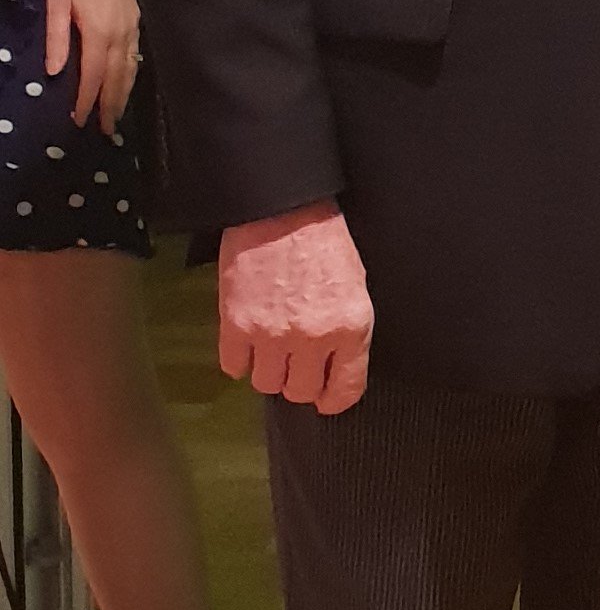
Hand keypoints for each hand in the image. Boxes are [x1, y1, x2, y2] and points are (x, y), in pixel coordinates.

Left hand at [46, 0, 141, 132]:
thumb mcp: (56, 1)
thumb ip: (56, 38)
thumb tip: (53, 72)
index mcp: (98, 32)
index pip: (92, 77)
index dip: (85, 101)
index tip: (78, 121)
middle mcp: (120, 35)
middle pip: (116, 80)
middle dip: (110, 106)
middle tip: (104, 130)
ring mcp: (132, 27)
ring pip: (129, 70)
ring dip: (123, 94)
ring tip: (116, 114)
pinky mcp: (136, 19)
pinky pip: (135, 56)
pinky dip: (131, 74)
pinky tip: (126, 81)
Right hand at [217, 203, 373, 413]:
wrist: (282, 209)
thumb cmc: (324, 243)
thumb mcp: (356, 288)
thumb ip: (347, 334)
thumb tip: (334, 370)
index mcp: (350, 327)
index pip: (344, 390)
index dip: (334, 400)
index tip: (326, 399)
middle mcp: (312, 337)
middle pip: (300, 391)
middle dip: (299, 381)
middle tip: (296, 364)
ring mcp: (271, 333)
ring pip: (266, 383)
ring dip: (268, 370)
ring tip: (271, 348)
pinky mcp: (236, 324)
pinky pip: (233, 366)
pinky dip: (239, 359)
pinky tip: (247, 341)